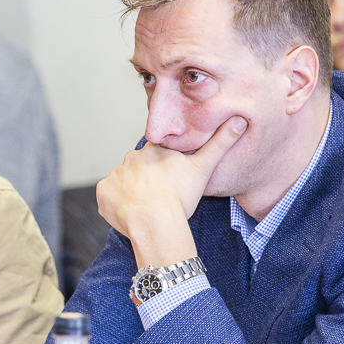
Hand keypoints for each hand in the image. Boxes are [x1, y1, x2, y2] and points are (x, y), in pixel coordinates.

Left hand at [96, 116, 246, 266]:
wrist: (155, 224)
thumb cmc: (180, 197)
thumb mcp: (203, 167)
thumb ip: (220, 143)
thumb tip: (240, 120)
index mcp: (154, 149)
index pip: (158, 151)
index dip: (164, 165)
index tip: (170, 178)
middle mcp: (131, 157)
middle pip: (139, 166)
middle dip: (148, 178)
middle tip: (160, 195)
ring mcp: (115, 175)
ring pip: (124, 181)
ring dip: (132, 190)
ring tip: (146, 206)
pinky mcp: (103, 192)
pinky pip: (109, 195)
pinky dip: (117, 202)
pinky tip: (131, 211)